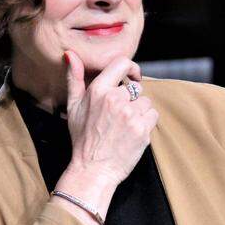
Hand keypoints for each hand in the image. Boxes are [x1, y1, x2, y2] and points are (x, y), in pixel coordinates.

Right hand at [51, 52, 157, 224]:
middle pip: (136, 88)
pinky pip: (153, 115)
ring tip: (125, 126)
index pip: (122, 63)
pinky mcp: (142, 129)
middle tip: (119, 117)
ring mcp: (130, 115)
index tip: (132, 77)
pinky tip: (133, 132)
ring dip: (140, 112)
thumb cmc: (82, 138)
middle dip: (131, 99)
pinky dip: (147, 123)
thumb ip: (74, 78)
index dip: (131, 68)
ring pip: (146, 102)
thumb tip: (70, 53)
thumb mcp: (73, 107)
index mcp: (98, 90)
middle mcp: (115, 100)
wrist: (92, 170)